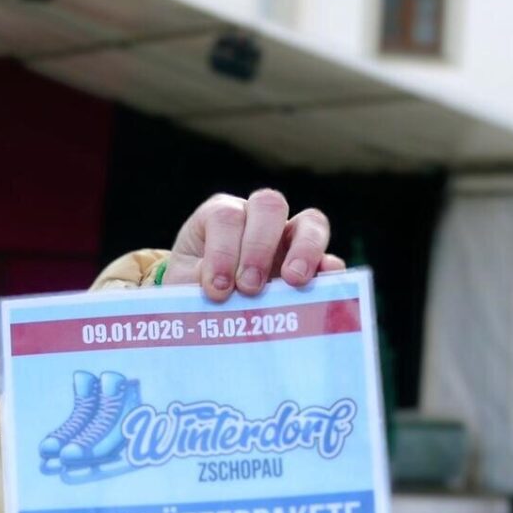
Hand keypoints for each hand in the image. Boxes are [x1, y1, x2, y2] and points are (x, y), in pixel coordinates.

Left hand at [162, 190, 342, 301]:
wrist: (201, 305)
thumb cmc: (190, 289)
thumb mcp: (183, 285)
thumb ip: (197, 284)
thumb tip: (221, 294)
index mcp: (219, 216)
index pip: (226, 217)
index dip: (223, 251)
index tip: (217, 288)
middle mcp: (256, 219)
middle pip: (269, 206)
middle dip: (259, 247)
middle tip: (250, 287)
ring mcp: (288, 239)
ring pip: (310, 222)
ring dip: (304, 250)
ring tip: (294, 281)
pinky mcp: (310, 265)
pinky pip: (329, 257)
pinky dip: (329, 268)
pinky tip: (326, 282)